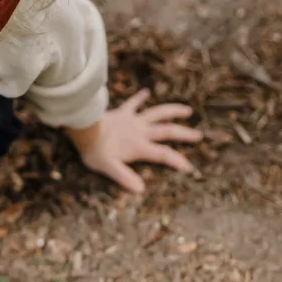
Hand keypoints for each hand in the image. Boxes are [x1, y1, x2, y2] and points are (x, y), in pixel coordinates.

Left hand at [68, 90, 200, 192]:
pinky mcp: (122, 112)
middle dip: (184, 134)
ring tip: (187, 110)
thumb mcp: (109, 168)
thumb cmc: (95, 151)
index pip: (163, 154)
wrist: (82, 128)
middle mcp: (140, 131)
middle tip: (199, 135)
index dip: (177, 161)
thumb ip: (125, 178)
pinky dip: (140, 97)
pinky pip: (133, 103)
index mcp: (139, 146)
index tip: (189, 167)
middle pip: (167, 131)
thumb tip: (140, 189)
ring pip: (157, 113)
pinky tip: (146, 92)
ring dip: (172, 110)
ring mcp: (133, 120)